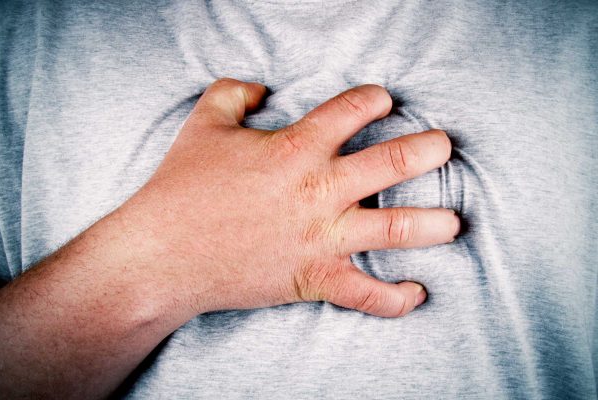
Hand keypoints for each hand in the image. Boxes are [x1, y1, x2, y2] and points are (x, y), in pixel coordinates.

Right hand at [124, 78, 459, 318]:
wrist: (163, 255)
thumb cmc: (182, 187)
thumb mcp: (203, 124)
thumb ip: (233, 93)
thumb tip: (260, 87)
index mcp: (298, 148)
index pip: (353, 110)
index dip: (375, 99)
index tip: (384, 101)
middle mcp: (320, 190)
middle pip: (395, 162)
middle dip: (429, 150)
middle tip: (444, 147)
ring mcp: (322, 238)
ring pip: (397, 230)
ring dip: (434, 224)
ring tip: (454, 222)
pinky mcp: (314, 278)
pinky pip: (366, 294)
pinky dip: (396, 299)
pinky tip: (417, 293)